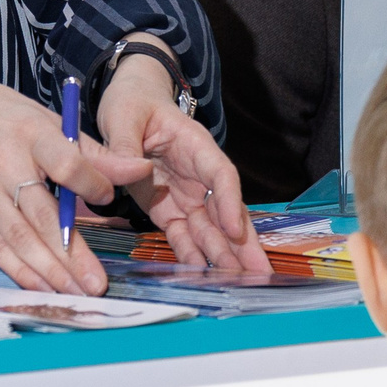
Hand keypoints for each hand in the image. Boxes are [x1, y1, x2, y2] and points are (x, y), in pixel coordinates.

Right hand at [0, 49, 152, 294]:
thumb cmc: (0, 116)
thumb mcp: (44, 120)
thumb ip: (91, 152)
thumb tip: (139, 169)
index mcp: (31, 134)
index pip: (65, 164)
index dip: (90, 185)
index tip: (107, 200)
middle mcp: (5, 164)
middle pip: (41, 214)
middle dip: (71, 252)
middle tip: (96, 282)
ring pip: (18, 237)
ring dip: (47, 270)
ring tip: (75, 292)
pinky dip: (18, 270)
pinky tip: (40, 288)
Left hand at [95, 39, 270, 274]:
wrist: (128, 105)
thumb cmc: (133, 103)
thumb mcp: (124, 114)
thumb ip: (125, 143)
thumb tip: (136, 168)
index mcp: (195, 145)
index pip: (221, 175)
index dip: (230, 202)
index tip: (235, 228)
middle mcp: (197, 174)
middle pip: (226, 210)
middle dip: (243, 243)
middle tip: (262, 273)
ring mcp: (185, 194)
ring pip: (210, 229)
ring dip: (224, 256)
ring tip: (242, 283)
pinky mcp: (168, 209)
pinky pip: (183, 235)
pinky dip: (192, 255)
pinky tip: (202, 277)